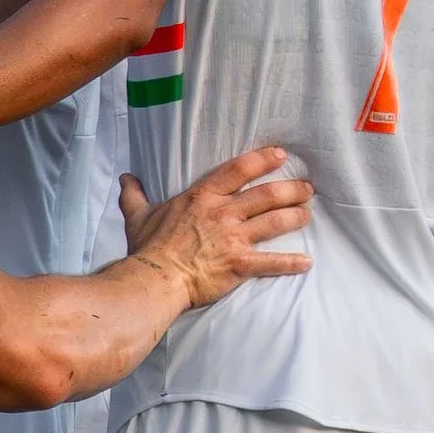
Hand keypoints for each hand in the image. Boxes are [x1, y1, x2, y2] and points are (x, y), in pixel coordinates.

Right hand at [123, 147, 313, 309]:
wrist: (154, 278)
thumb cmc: (148, 248)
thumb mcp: (138, 215)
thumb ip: (134, 195)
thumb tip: (126, 178)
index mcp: (202, 198)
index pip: (238, 170)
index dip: (262, 160)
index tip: (281, 155)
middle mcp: (223, 213)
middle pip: (266, 195)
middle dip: (290, 189)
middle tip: (306, 188)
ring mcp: (233, 238)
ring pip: (274, 222)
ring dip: (295, 217)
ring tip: (308, 213)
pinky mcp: (239, 264)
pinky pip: (271, 263)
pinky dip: (291, 263)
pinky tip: (307, 262)